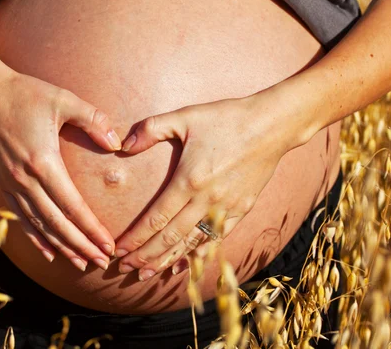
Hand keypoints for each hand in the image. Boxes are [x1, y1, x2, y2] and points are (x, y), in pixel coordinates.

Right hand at [0, 57, 119, 270]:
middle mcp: (24, 179)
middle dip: (80, 245)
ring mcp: (10, 183)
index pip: (72, 206)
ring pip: (38, 225)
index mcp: (42, 161)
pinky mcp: (2, 183)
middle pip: (56, 223)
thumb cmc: (27, 94)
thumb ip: (93, 120)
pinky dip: (36, 237)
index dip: (91, 228)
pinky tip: (49, 251)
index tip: (107, 245)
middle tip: (101, 262)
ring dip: (60, 246)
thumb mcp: (64, 100)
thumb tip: (117, 143)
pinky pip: (20, 217)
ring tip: (80, 263)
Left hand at [114, 97, 295, 279]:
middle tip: (126, 269)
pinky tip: (186, 265)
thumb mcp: (184, 116)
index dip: (136, 238)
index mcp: (189, 180)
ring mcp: (226, 208)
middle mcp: (206, 200)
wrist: (271, 125)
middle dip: (146, 256)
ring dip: (168, 260)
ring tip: (148, 274)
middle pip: (170, 237)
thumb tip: (122, 146)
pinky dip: (199, 254)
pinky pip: (217, 239)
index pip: (156, 218)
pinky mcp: (241, 210)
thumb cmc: (226, 118)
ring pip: (192, 243)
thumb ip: (150, 129)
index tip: (120, 251)